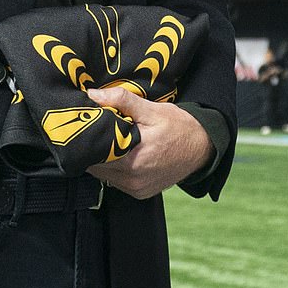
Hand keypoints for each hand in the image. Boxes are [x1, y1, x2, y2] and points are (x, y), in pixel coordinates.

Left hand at [85, 85, 212, 198]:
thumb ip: (121, 101)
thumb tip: (93, 95)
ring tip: (107, 138)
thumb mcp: (152, 109)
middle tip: (92, 128)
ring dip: (102, 158)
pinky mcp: (140, 192)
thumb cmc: (178, 127)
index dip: (87, 137)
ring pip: (104, 174)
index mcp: (134, 160)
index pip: (94, 153)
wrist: (203, 148)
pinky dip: (113, 167)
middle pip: (95, 165)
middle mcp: (133, 180)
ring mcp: (136, 189)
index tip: (84, 123)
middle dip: (92, 147)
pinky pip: (115, 181)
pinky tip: (119, 152)